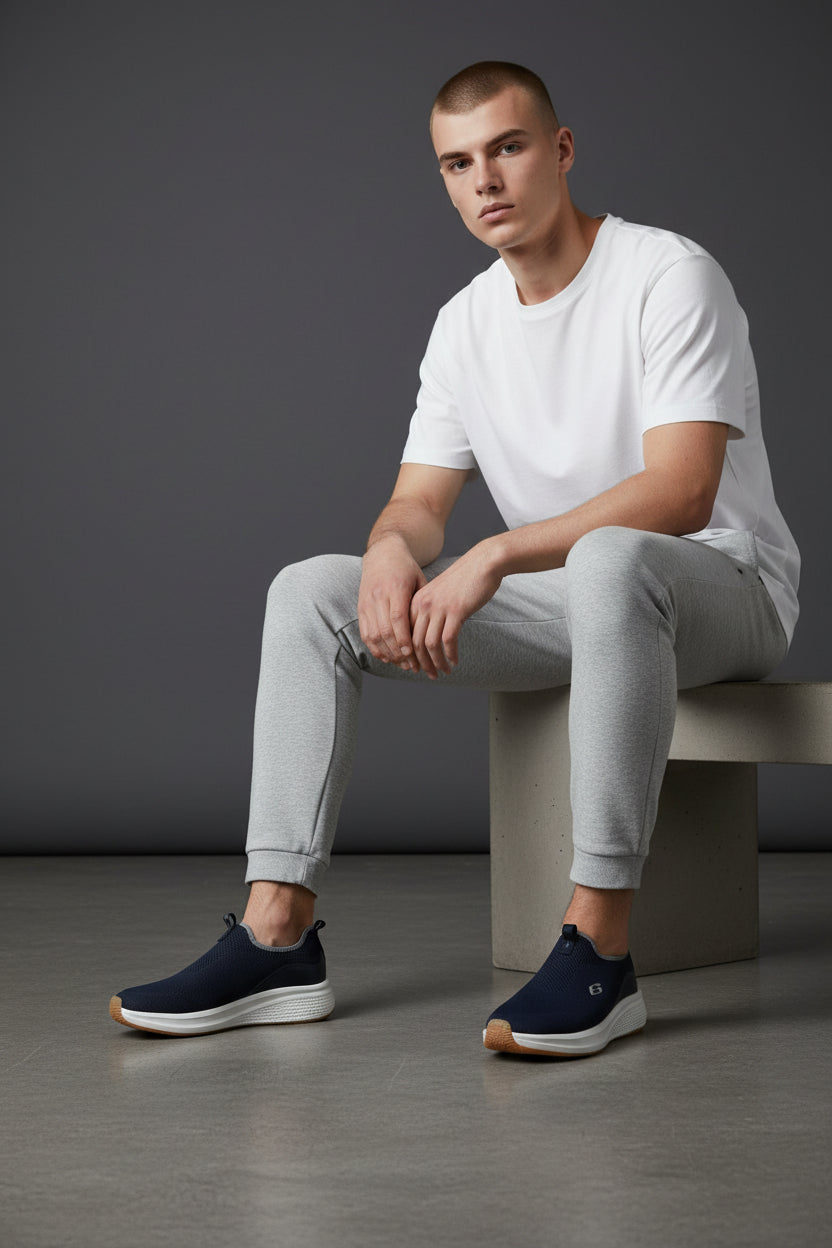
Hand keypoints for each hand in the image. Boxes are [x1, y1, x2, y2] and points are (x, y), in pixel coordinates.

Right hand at [358, 536, 426, 670]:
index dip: (403, 638)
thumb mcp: (420, 580)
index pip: (397, 618)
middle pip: (385, 630)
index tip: (412, 654)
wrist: (382, 554)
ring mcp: (367, 603)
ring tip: (402, 664)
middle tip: (412, 666)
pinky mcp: (361, 608)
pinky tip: (387, 657)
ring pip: (373, 635)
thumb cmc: (406, 569)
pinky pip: (365, 633)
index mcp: (395, 588)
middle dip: (398, 652)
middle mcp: (378, 596)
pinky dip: (375, 648)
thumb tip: (434, 629)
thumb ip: (423, 603)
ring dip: (387, 653)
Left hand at [409, 541, 502, 678]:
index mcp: (416, 601)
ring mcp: (439, 607)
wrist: (484, 563)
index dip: (409, 654)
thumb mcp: (440, 595)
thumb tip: (429, 636)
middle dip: (421, 663)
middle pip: (414, 642)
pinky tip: (455, 661)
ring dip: (436, 662)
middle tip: (430, 675)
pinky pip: (448, 640)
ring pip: (430, 644)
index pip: (405, 634)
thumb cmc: (465, 580)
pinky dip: (450, 654)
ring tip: (443, 672)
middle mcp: (423, 604)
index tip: (416, 667)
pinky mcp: (456, 611)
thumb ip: (431, 612)